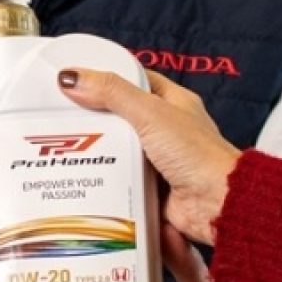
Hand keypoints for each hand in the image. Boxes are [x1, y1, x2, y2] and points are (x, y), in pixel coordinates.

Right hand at [57, 67, 239, 243]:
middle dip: (97, 120)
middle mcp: (167, 130)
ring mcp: (159, 161)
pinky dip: (108, 182)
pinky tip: (86, 179)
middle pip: (122, 119)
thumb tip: (75, 77)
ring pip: (119, 152)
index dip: (108, 78)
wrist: (217, 204)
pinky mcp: (152, 188)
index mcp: (173, 103)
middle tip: (64, 118)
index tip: (77, 80)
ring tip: (68, 149)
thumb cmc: (199, 155)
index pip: (136, 81)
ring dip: (100, 154)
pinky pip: (122, 181)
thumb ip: (113, 93)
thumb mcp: (151, 113)